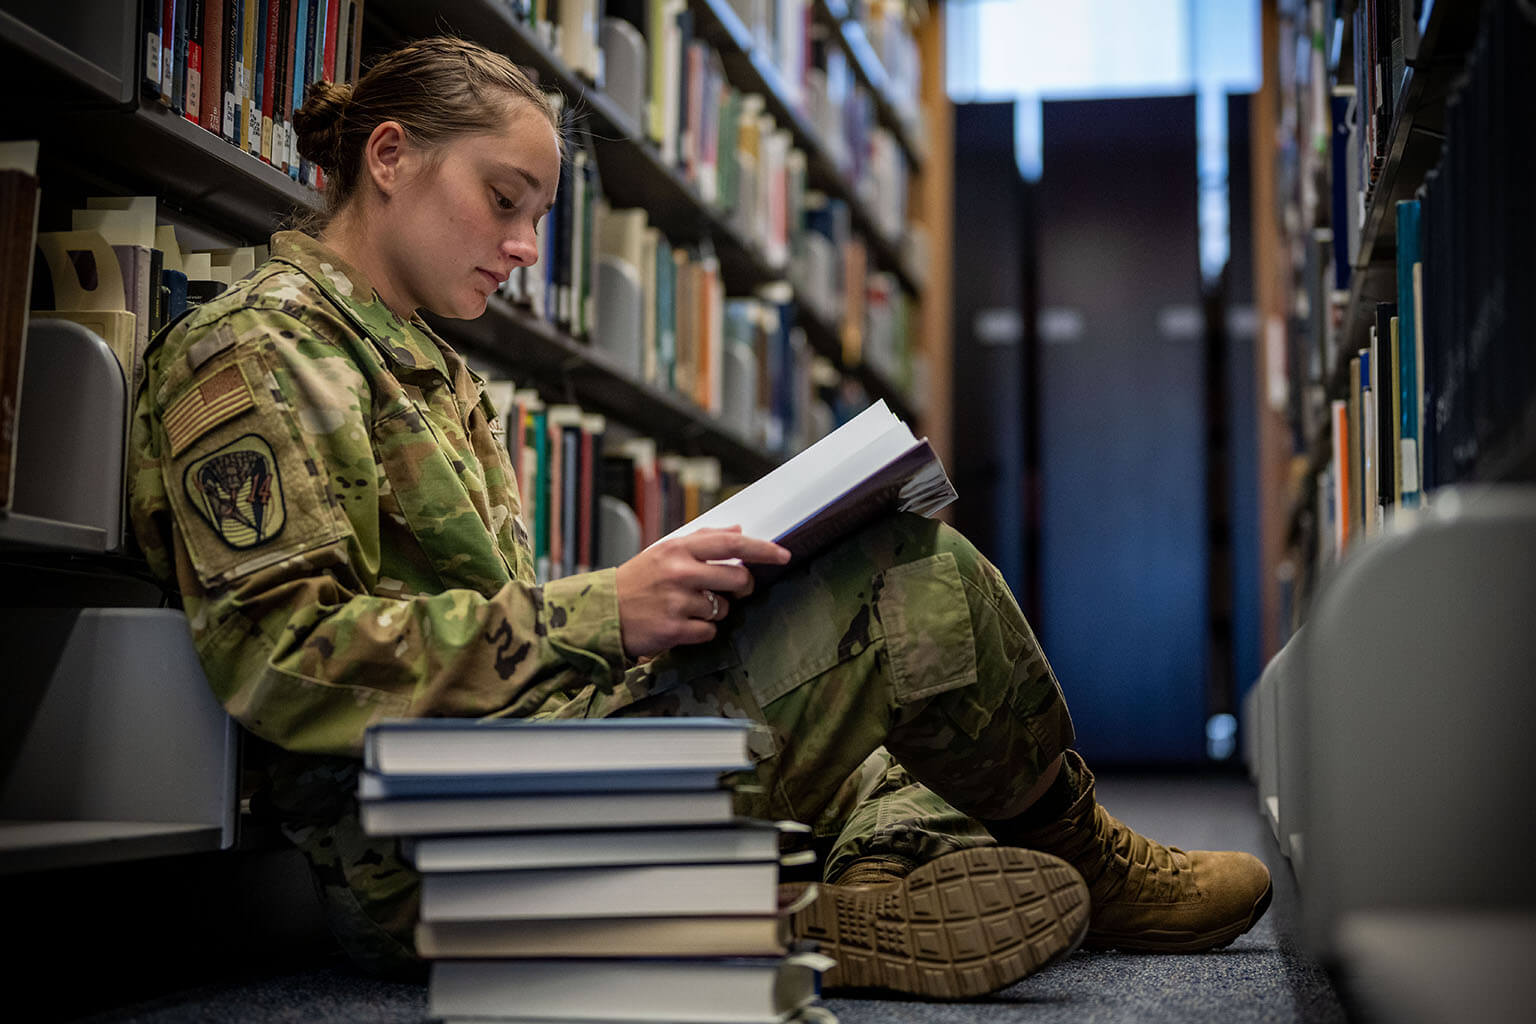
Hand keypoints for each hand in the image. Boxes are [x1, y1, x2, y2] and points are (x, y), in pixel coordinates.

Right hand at [615, 526, 790, 658]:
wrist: (602, 612)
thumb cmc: (638, 581)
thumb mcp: (665, 552)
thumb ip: (703, 540)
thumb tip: (738, 529)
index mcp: (678, 549)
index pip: (731, 544)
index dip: (762, 549)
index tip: (783, 554)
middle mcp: (679, 572)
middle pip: (737, 579)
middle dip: (744, 586)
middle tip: (736, 589)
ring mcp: (676, 601)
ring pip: (724, 608)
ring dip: (716, 610)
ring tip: (690, 607)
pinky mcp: (673, 629)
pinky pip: (709, 631)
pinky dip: (701, 630)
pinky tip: (682, 624)